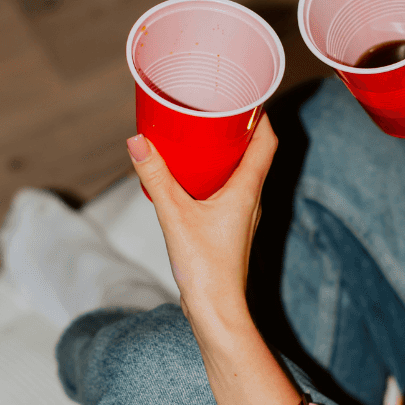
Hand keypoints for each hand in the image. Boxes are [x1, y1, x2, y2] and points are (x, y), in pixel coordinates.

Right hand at [126, 118, 302, 404]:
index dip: (260, 113)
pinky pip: (229, 190)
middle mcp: (252, 200)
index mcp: (248, 190)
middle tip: (216, 105)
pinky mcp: (230, 230)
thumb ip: (155, 177)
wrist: (216, 312)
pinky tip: (194, 176)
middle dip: (238, 128)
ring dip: (227, 152)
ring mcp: (243, 216)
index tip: (244, 92)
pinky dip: (216, 174)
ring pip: (242, 173)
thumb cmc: (206, 268)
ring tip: (202, 133)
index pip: (267, 141)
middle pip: (255, 153)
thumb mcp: (174, 215)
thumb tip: (136, 141)